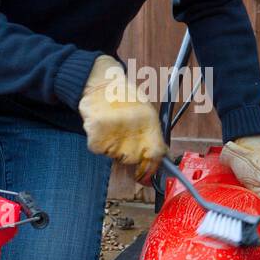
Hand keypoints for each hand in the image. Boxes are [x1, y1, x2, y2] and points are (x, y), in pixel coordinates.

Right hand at [79, 54, 167, 179]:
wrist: (102, 83)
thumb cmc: (126, 99)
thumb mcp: (147, 113)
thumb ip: (154, 137)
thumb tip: (163, 158)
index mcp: (150, 125)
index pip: (155, 157)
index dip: (151, 169)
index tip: (146, 176)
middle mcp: (133, 133)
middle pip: (131, 159)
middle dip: (127, 152)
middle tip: (123, 134)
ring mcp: (114, 137)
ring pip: (113, 155)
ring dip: (111, 146)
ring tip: (112, 126)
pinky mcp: (96, 139)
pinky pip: (98, 150)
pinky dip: (98, 142)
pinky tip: (101, 126)